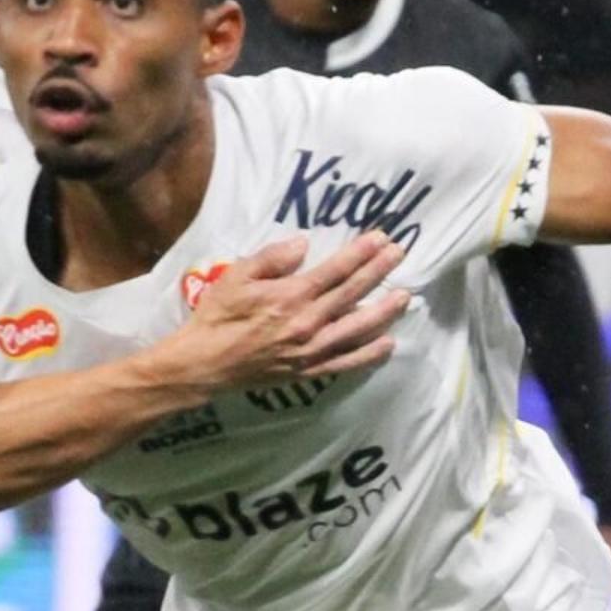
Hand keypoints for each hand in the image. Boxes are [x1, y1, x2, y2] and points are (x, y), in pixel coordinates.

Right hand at [171, 230, 411, 389]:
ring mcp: (311, 350)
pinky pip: (346, 363)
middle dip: (378, 271)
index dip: (360, 253)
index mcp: (291, 297)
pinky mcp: (308, 371)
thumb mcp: (237, 276)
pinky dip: (369, 355)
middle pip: (352, 294)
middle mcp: (307, 323)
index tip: (381, 238)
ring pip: (357, 329)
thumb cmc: (218, 315)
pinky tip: (388, 343)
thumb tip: (303, 244)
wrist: (205, 363)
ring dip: (384, 312)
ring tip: (405, 296)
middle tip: (400, 254)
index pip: (335, 271)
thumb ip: (272, 258)